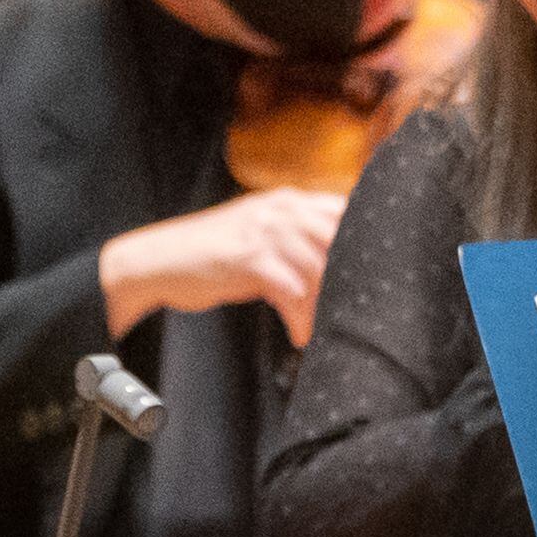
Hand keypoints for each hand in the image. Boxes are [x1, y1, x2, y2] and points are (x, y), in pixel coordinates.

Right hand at [97, 187, 344, 345]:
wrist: (161, 259)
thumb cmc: (215, 253)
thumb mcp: (260, 234)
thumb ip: (298, 239)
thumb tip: (341, 263)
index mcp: (287, 201)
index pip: (343, 211)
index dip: (365, 241)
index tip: (376, 274)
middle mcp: (280, 210)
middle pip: (338, 241)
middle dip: (351, 280)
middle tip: (357, 312)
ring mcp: (264, 231)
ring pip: (318, 270)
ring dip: (324, 307)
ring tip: (325, 331)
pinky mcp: (249, 258)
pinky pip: (292, 291)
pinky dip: (299, 318)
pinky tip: (299, 335)